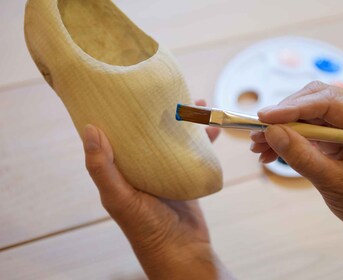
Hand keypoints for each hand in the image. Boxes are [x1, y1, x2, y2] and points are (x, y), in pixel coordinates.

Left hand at [83, 100, 232, 279]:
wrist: (181, 252)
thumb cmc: (146, 229)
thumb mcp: (119, 198)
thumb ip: (103, 167)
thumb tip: (89, 128)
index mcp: (120, 170)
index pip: (116, 134)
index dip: (119, 112)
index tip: (126, 89)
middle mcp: (141, 167)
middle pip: (148, 132)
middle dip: (159, 110)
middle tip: (170, 89)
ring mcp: (164, 171)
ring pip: (173, 138)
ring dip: (185, 121)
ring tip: (198, 103)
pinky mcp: (184, 177)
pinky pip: (192, 152)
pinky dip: (203, 140)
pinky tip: (212, 130)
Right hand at [250, 81, 342, 269]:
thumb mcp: (334, 182)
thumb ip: (302, 156)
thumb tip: (271, 132)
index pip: (327, 102)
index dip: (292, 108)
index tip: (263, 118)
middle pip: (314, 100)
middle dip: (283, 116)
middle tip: (256, 134)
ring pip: (306, 113)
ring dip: (280, 128)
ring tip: (258, 146)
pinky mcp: (336, 133)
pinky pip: (306, 127)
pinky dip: (287, 137)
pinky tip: (270, 151)